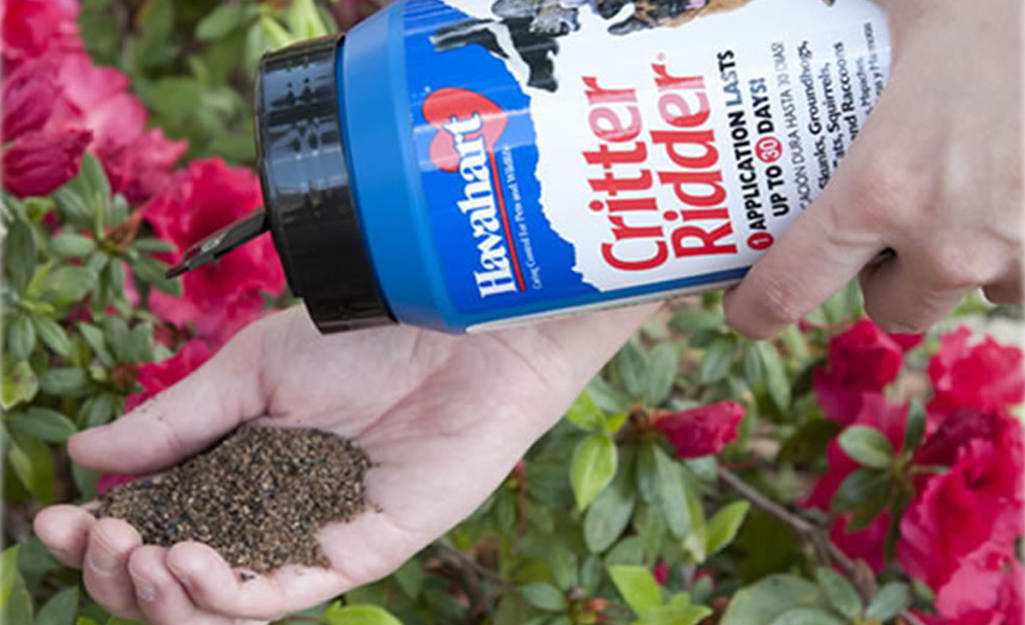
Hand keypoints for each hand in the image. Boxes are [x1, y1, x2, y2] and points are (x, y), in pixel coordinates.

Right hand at [34, 303, 656, 624]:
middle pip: (178, 574)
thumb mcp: (252, 370)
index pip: (155, 521)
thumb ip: (177, 419)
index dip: (99, 532)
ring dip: (164, 593)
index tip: (54, 520)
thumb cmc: (364, 336)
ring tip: (143, 553)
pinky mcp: (361, 551)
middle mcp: (270, 508)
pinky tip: (193, 566)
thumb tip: (88, 453)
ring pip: (223, 602)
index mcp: (237, 464)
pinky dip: (228, 596)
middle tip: (99, 539)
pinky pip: (286, 596)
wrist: (456, 333)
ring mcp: (314, 534)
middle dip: (121, 571)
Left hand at [725, 0, 1022, 337]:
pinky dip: (1013, 250)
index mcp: (881, 188)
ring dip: (950, 266)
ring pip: (968, 292)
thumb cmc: (991, 7)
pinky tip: (1006, 196)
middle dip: (877, 280)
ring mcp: (1020, 249)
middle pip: (890, 310)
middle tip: (878, 231)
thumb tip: (774, 27)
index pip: (790, 289)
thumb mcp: (899, 15)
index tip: (747, 310)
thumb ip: (831, 46)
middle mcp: (950, 240)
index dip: (756, 312)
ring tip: (953, 203)